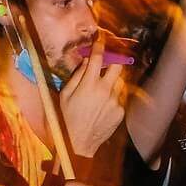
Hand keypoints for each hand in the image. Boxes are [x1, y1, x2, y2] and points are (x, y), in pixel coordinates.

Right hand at [58, 31, 128, 156]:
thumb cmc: (67, 119)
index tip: (100, 41)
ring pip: (120, 81)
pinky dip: (113, 95)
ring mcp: (114, 101)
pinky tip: (103, 103)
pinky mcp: (120, 111)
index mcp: (89, 85)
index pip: (98, 58)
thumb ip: (76, 75)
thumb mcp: (65, 94)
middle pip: (118, 65)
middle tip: (108, 60)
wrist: (79, 143)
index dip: (100, 46)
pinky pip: (120, 97)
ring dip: (113, 79)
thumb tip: (86, 61)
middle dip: (114, 60)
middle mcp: (104, 91)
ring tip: (103, 85)